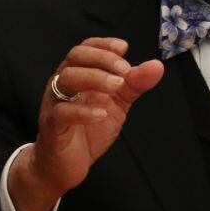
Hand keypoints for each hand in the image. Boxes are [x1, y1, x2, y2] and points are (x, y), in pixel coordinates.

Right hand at [8, 38, 163, 210]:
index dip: (103, 44)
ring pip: (66, 79)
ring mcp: (54, 103)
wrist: (64, 166)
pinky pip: (62, 113)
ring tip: (117, 86)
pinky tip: (102, 114)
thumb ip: (134, 84)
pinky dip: (83, 111)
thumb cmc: (88, 129)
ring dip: (94, 78)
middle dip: (101, 59)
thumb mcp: (117, 104)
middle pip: (75, 57)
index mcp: (78, 74)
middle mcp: (63, 84)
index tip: (124, 48)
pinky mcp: (52, 127)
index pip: (86, 48)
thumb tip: (157, 65)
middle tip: (124, 70)